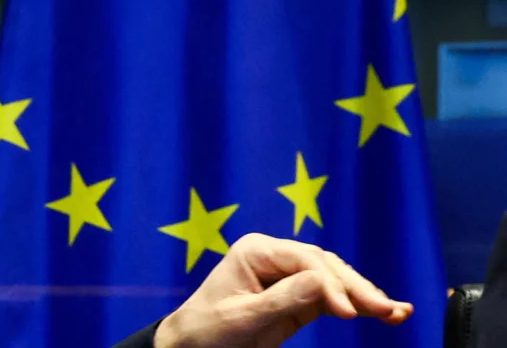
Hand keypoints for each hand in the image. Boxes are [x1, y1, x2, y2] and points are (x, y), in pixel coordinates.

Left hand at [153, 233, 412, 347]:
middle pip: (325, 266)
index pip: (304, 260)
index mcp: (256, 251)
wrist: (193, 344)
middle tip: (387, 310)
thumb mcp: (241, 317)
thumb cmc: (208, 328)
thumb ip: (280, 300)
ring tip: (397, 313)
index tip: (348, 311)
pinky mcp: (297, 297)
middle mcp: (275, 257)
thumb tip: (320, 282)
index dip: (330, 283)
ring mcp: (288, 275)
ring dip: (364, 295)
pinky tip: (385, 312)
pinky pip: (332, 298)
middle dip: (357, 288)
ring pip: (335, 279)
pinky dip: (356, 305)